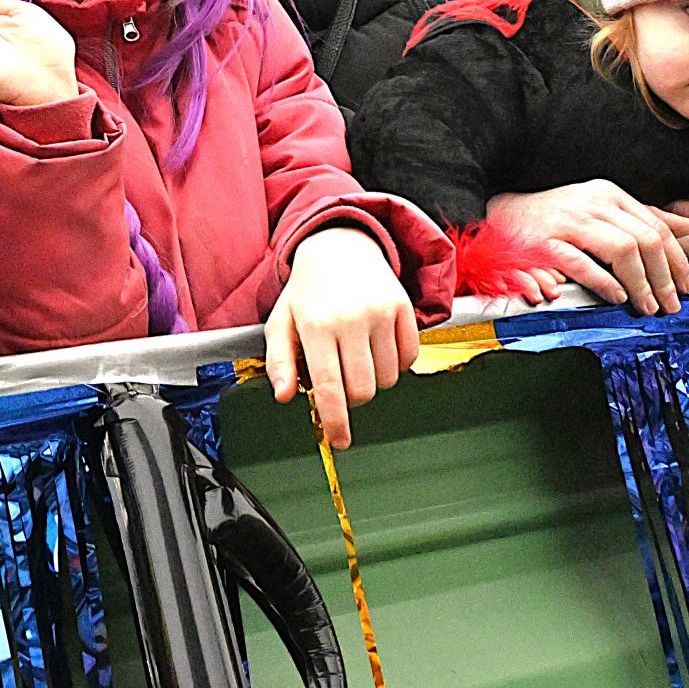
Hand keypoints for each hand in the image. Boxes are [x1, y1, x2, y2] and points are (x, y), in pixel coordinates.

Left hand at [265, 227, 417, 449]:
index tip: (340, 441)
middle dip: (351, 398)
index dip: (336, 422)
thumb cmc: (307, 292)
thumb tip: (284, 396)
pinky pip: (409, 358)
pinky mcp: (403, 307)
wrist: (339, 246)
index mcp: (316, 325)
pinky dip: (396, 364)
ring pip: (387, 378)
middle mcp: (350, 319)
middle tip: (340, 380)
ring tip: (357, 356)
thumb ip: (279, 361)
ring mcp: (380, 312)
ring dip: (373, 379)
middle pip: (362, 390)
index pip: (329, 388)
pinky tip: (378, 347)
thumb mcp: (281, 322)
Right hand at [483, 181, 688, 314]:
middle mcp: (592, 204)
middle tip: (670, 304)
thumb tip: (685, 226)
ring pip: (621, 249)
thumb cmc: (557, 215)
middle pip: (644, 240)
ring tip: (647, 305)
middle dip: (663, 277)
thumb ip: (643, 218)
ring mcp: (569, 222)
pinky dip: (603, 282)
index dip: (676, 259)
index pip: (655, 227)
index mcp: (609, 196)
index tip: (685, 285)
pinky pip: (582, 263)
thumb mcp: (603, 208)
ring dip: (640, 283)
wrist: (505, 214)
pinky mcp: (546, 243)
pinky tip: (616, 296)